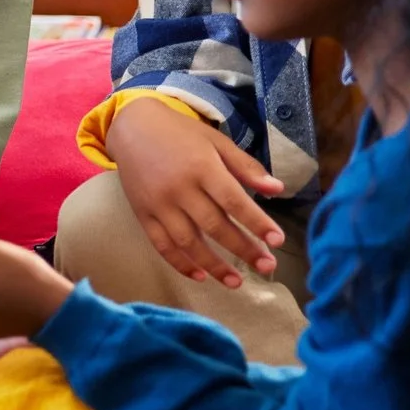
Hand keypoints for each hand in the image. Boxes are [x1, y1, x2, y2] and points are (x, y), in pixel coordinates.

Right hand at [107, 97, 283, 286]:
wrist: (132, 127)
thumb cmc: (180, 134)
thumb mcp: (216, 142)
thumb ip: (246, 167)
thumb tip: (277, 189)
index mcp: (202, 167)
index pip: (234, 201)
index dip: (257, 223)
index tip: (278, 241)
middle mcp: (179, 188)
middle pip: (214, 226)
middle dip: (243, 249)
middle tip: (267, 266)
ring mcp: (158, 204)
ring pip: (187, 241)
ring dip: (213, 265)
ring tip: (236, 282)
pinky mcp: (142, 214)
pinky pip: (160, 244)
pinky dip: (179, 263)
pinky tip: (199, 276)